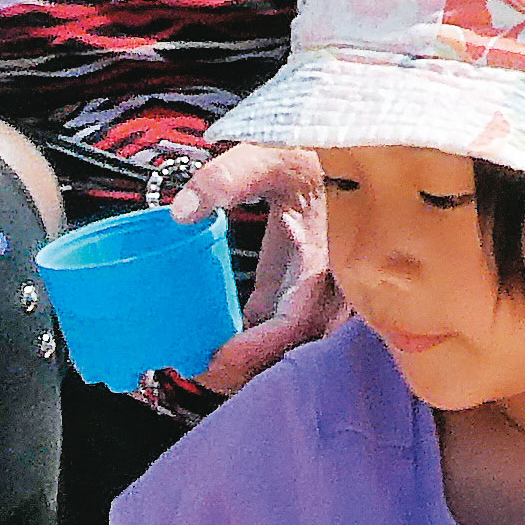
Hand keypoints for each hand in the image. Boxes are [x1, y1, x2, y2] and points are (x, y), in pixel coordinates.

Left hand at [171, 142, 334, 391]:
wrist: (342, 154)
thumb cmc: (309, 156)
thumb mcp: (269, 156)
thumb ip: (226, 178)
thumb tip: (182, 211)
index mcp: (323, 260)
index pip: (296, 322)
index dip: (258, 347)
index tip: (217, 357)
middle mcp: (328, 288)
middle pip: (295, 351)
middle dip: (248, 370)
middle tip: (197, 369)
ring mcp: (316, 295)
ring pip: (290, 349)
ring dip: (248, 365)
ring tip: (200, 365)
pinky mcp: (299, 293)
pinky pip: (279, 333)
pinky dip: (250, 347)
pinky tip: (215, 345)